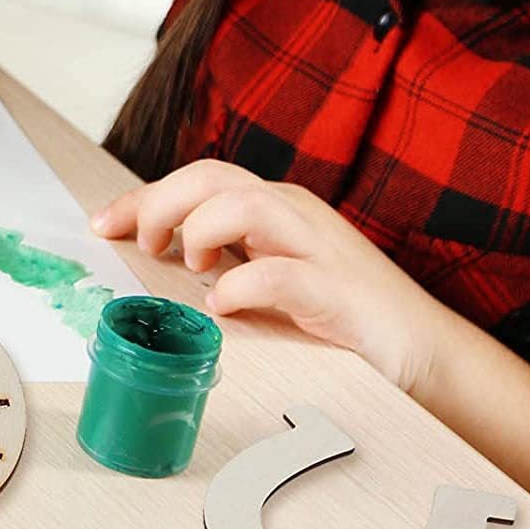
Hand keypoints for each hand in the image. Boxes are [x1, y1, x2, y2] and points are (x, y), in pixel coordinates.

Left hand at [91, 160, 448, 393]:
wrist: (426, 352)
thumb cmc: (340, 315)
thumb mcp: (272, 274)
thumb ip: (226, 258)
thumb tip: (160, 259)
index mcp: (274, 207)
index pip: (198, 179)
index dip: (144, 197)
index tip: (103, 224)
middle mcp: (293, 213)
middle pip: (213, 176)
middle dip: (161, 202)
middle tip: (141, 243)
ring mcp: (319, 247)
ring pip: (245, 204)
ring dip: (201, 230)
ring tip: (189, 267)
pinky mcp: (339, 291)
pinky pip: (281, 273)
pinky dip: (242, 285)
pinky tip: (223, 305)